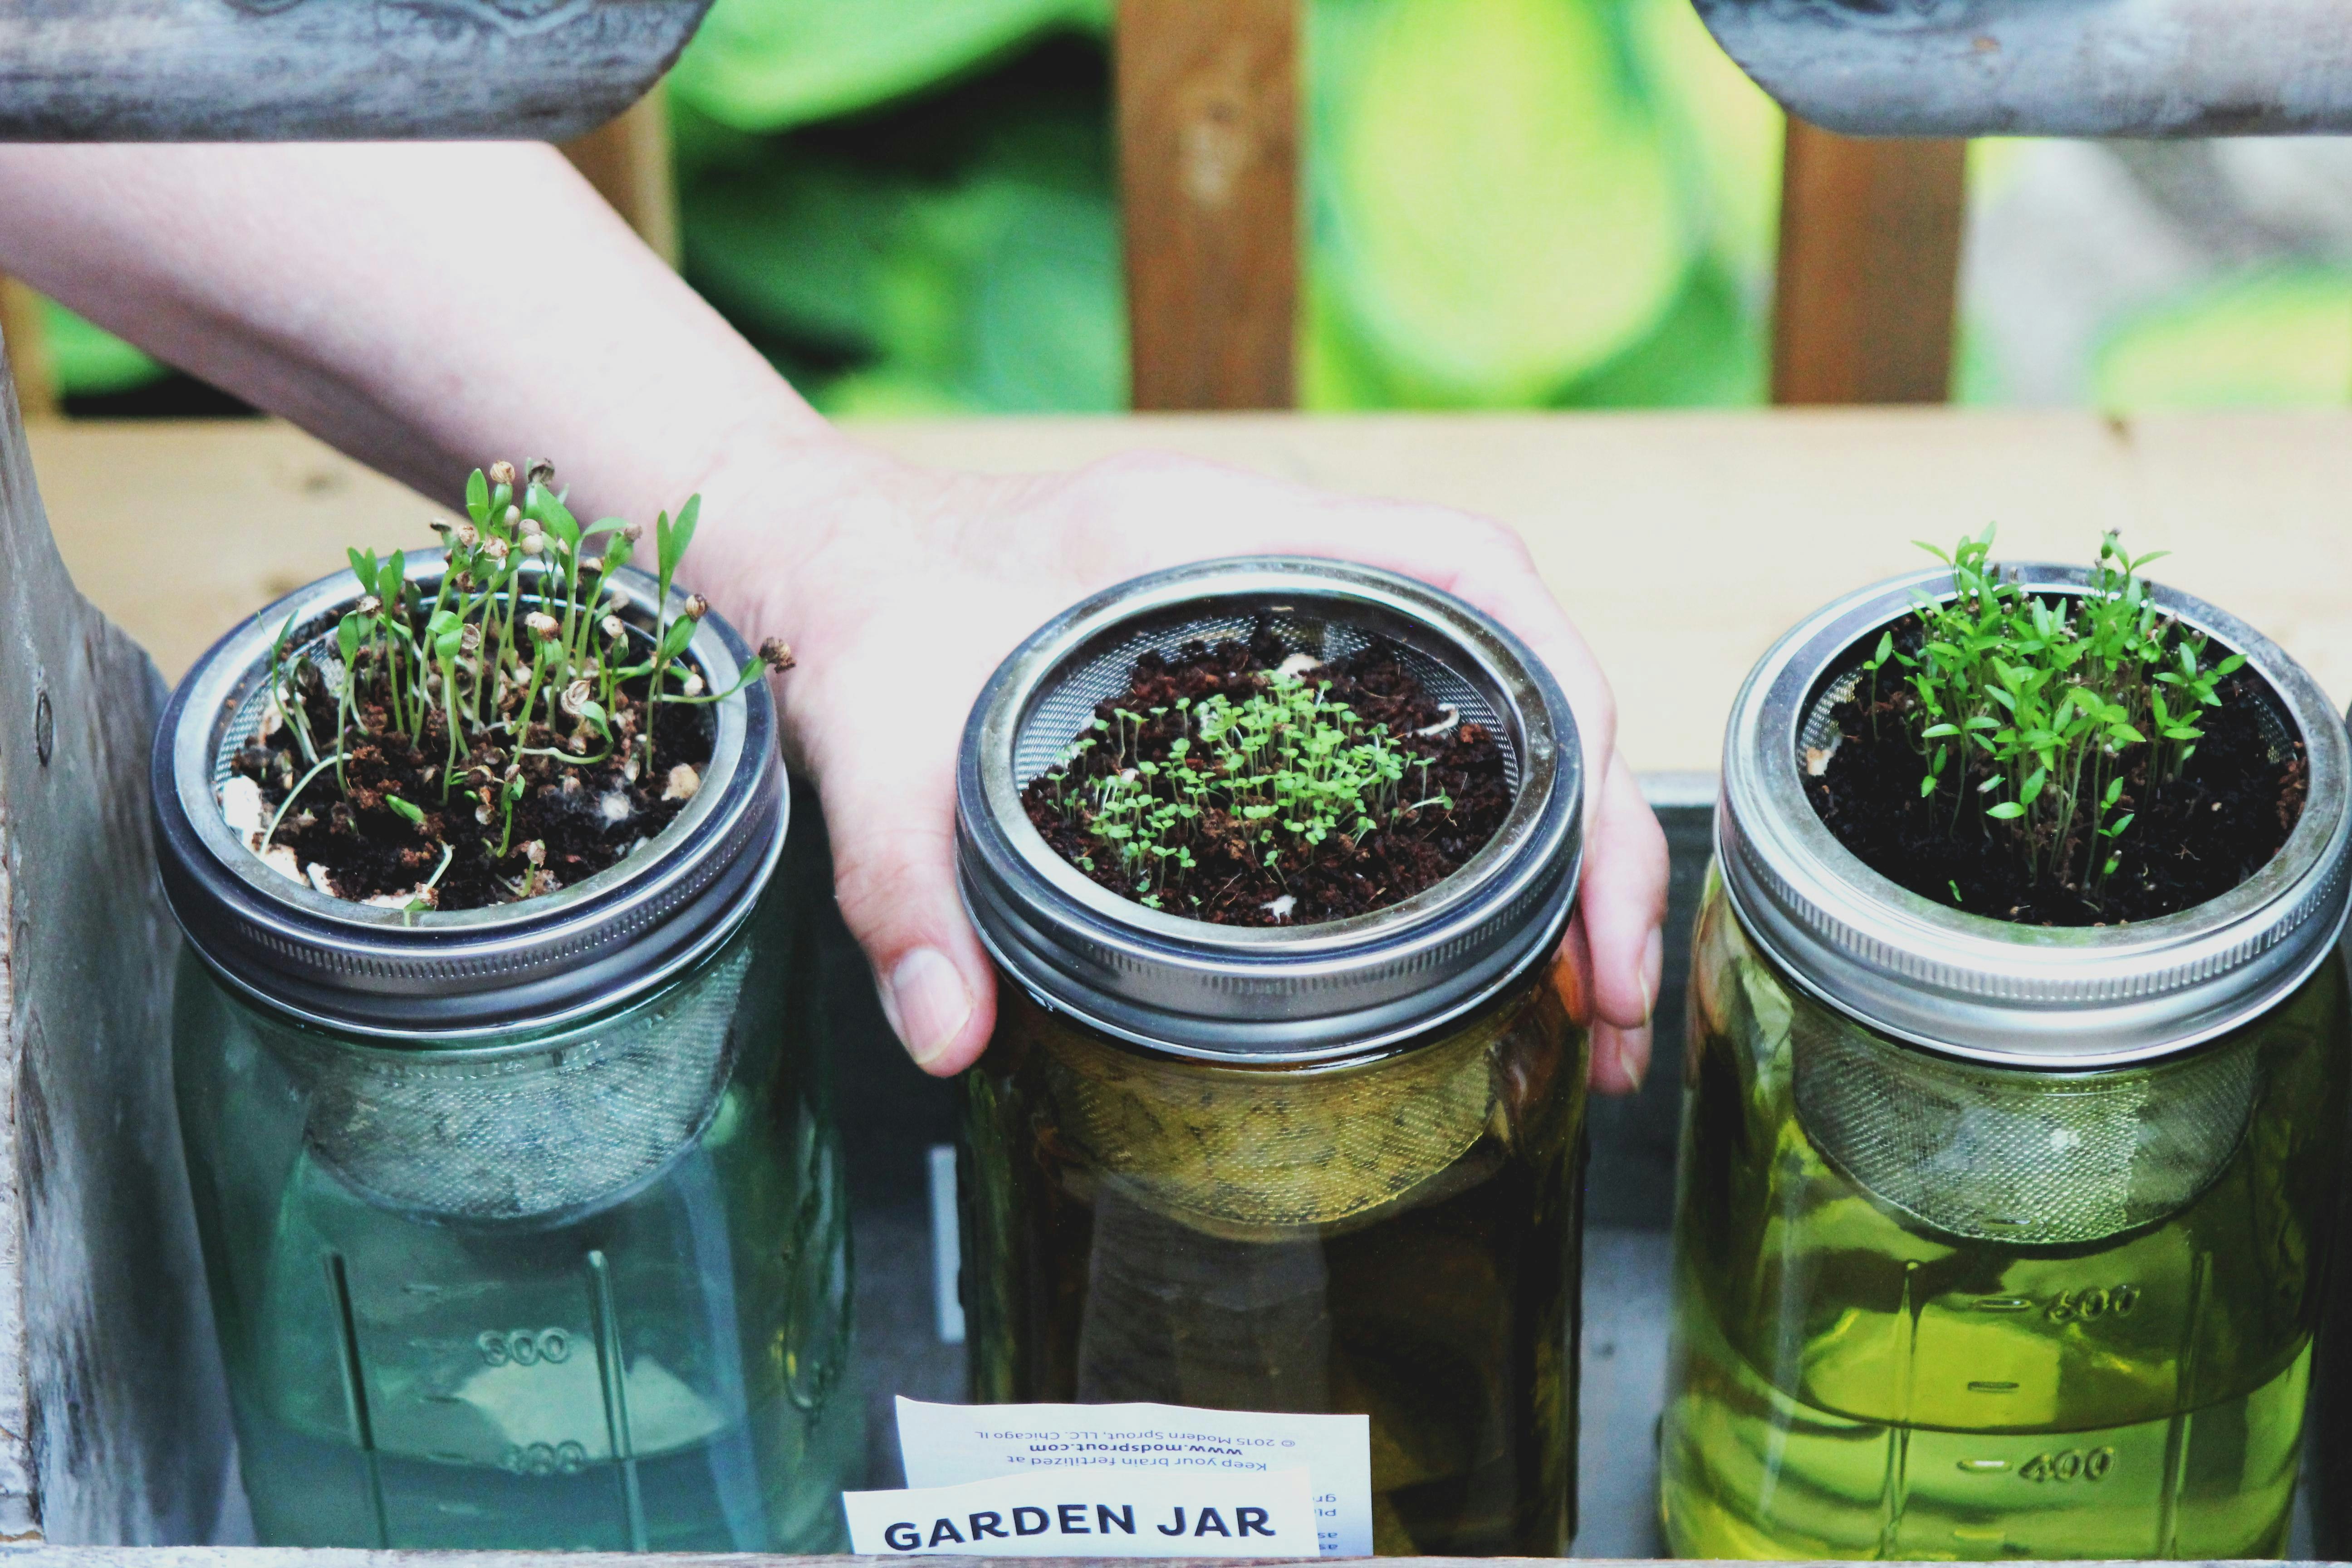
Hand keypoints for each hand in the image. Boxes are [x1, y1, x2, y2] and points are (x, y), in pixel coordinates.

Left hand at [694, 433, 1669, 1092]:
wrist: (827, 568)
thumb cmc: (865, 622)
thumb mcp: (879, 747)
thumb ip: (906, 885)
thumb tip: (953, 1037)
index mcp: (1218, 539)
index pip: (1470, 575)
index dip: (1568, 712)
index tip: (1597, 873)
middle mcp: (1283, 565)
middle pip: (1516, 668)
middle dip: (1595, 831)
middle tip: (1608, 1002)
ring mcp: (1292, 622)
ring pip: (1490, 713)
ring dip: (1559, 850)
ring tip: (1582, 1009)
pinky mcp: (1274, 687)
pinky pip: (1425, 746)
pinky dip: (1484, 845)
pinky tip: (1493, 956)